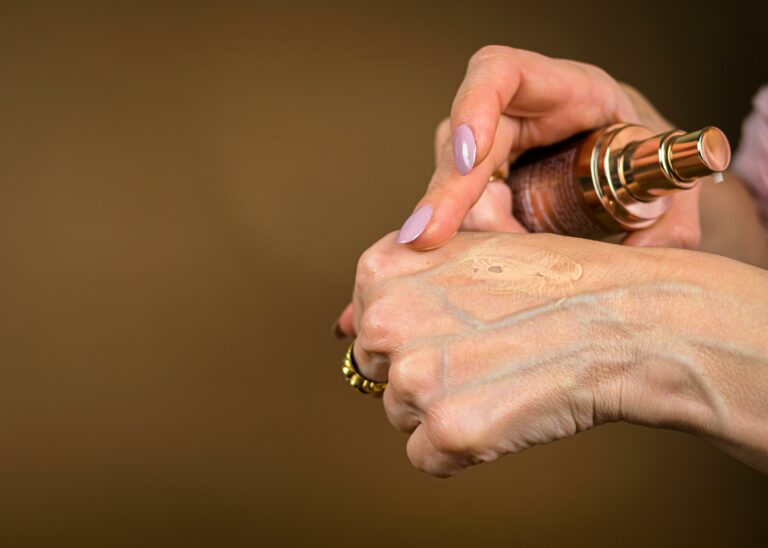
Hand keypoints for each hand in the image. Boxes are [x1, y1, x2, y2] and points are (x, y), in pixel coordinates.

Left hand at [343, 231, 767, 476]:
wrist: (624, 320)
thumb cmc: (556, 280)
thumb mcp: (470, 250)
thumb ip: (406, 280)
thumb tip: (344, 329)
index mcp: (384, 269)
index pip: (365, 318)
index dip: (410, 329)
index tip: (451, 326)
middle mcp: (386, 322)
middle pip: (377, 370)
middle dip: (420, 369)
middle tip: (482, 353)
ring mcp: (415, 379)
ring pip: (401, 414)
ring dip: (443, 408)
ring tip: (501, 377)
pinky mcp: (448, 432)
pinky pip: (428, 457)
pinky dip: (461, 448)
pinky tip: (503, 412)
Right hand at [397, 46, 701, 249]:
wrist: (635, 167)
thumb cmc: (646, 153)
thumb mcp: (667, 173)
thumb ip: (671, 212)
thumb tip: (647, 251)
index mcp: (561, 89)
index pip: (500, 74)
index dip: (475, 107)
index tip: (471, 156)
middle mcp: (512, 117)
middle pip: (458, 143)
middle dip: (444, 193)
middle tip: (426, 238)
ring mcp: (488, 153)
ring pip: (452, 186)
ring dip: (465, 230)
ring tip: (494, 269)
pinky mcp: (479, 189)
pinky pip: (462, 214)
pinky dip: (469, 244)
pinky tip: (481, 267)